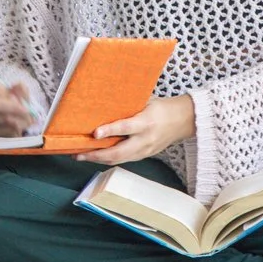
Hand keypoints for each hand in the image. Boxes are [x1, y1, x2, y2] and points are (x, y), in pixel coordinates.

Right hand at [0, 80, 32, 136]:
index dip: (9, 94)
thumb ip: (20, 89)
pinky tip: (19, 128)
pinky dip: (13, 130)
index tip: (21, 100)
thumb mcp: (16, 93)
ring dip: (17, 119)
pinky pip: (0, 132)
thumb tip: (18, 86)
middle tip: (27, 111)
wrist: (8, 120)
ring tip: (27, 120)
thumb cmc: (10, 102)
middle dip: (12, 107)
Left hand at [76, 94, 194, 165]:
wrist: (183, 121)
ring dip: (99, 159)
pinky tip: (98, 156)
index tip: (94, 133)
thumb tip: (104, 106)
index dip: (109, 131)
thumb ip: (128, 107)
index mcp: (147, 122)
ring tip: (82, 156)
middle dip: (96, 155)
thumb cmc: (162, 108)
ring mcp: (145, 150)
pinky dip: (109, 159)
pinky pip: (124, 160)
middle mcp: (145, 139)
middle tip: (79, 153)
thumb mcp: (146, 102)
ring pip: (119, 159)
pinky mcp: (145, 155)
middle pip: (119, 152)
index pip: (125, 128)